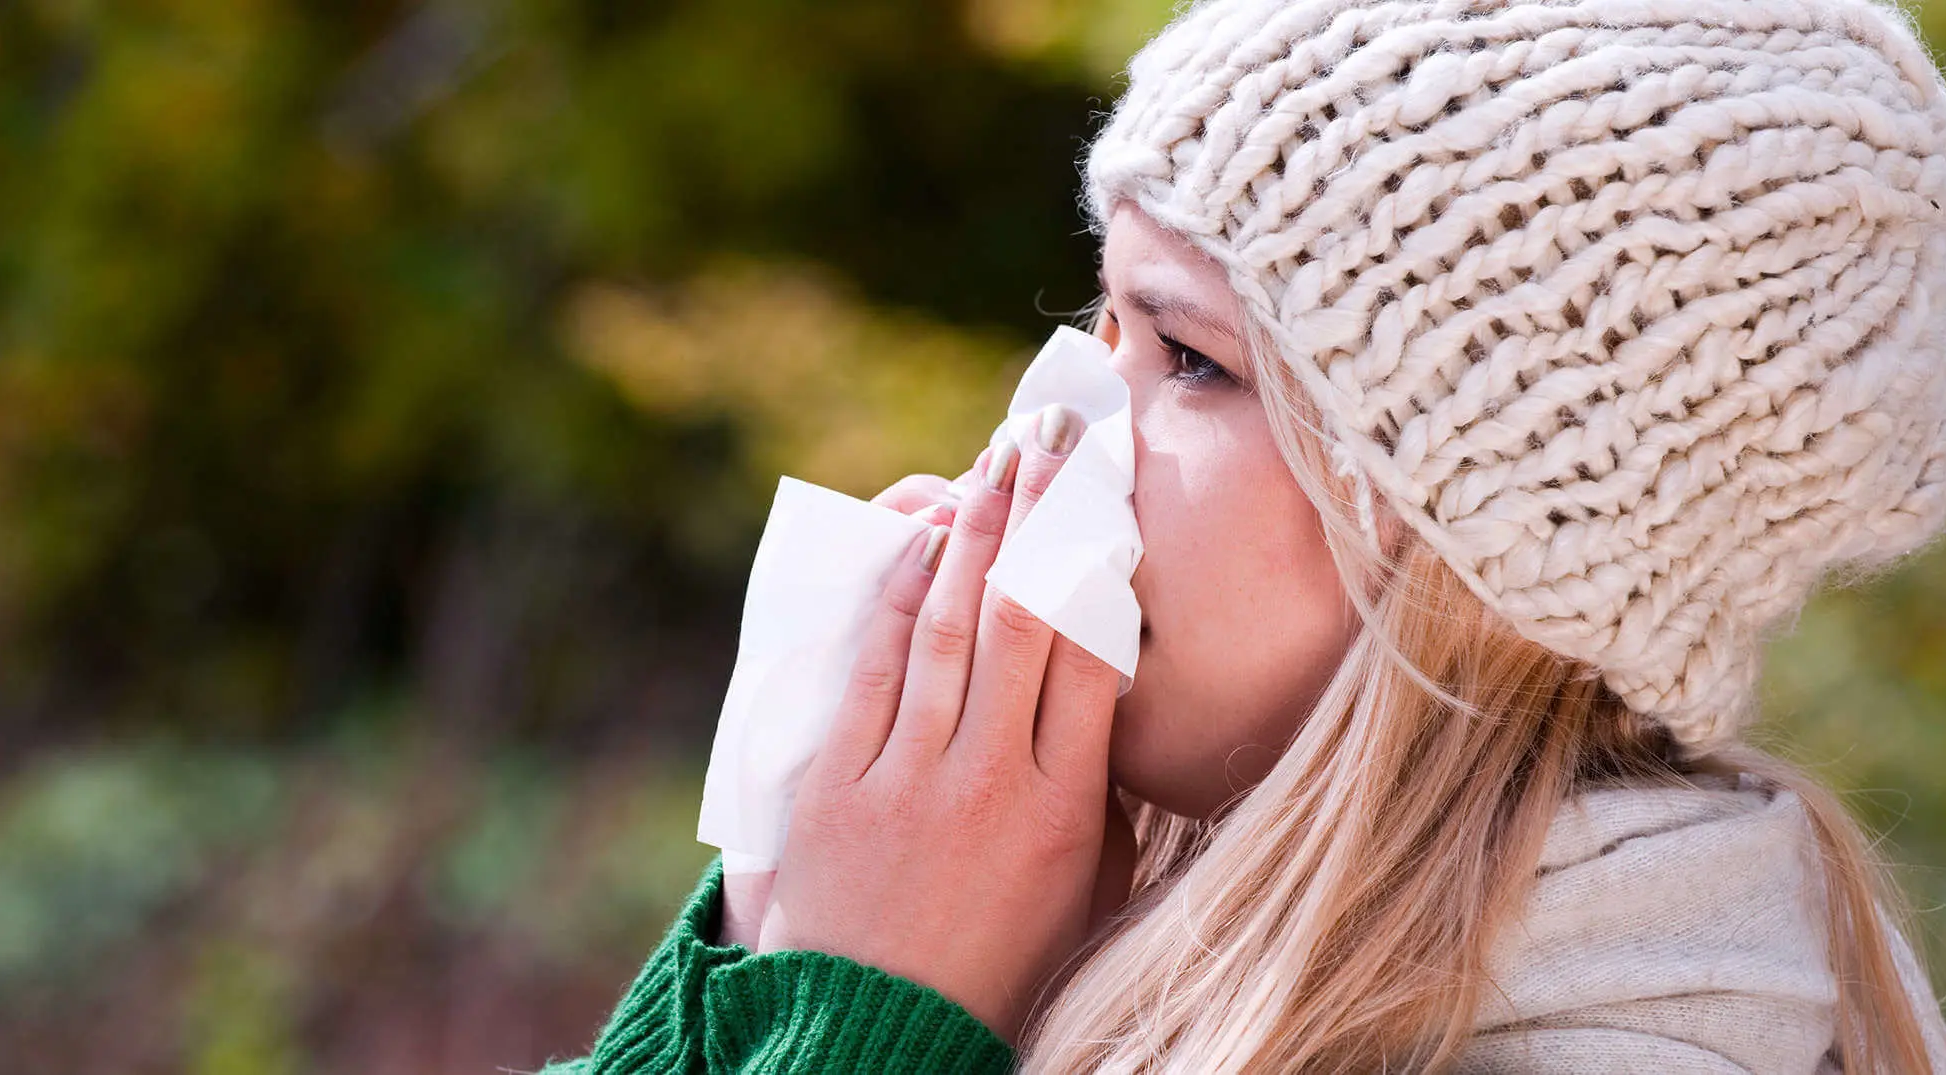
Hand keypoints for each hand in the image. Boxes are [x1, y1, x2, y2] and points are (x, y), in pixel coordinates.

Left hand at [754, 404, 1137, 1038]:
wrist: (880, 1033)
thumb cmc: (997, 960)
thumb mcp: (1082, 887)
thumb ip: (1102, 792)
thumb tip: (1106, 688)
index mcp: (1065, 808)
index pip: (1091, 653)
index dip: (1097, 557)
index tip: (1107, 488)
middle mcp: (991, 781)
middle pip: (1024, 617)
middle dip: (1041, 512)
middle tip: (1053, 431)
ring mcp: (909, 777)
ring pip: (949, 626)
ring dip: (975, 530)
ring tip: (998, 456)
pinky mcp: (839, 782)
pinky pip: (874, 665)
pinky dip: (898, 593)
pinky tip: (922, 537)